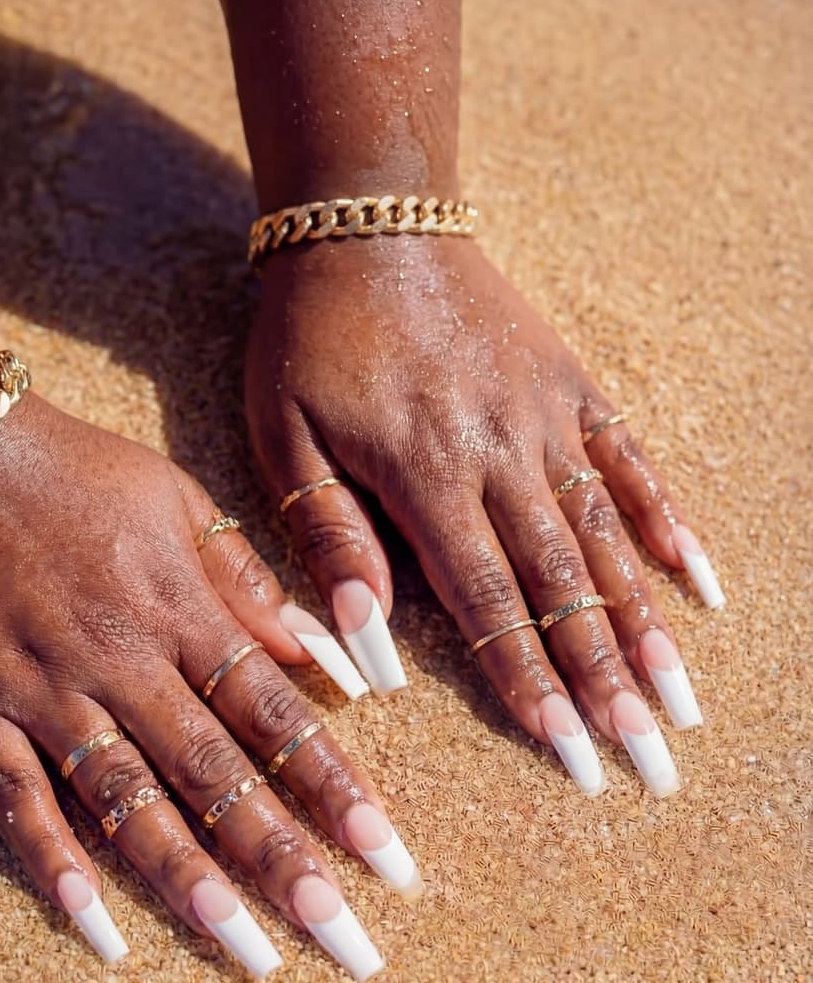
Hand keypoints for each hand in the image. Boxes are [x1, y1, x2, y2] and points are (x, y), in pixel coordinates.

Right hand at [0, 394, 419, 978]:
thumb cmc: (69, 467)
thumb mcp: (177, 499)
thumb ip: (247, 579)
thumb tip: (318, 653)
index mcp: (180, 608)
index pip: (274, 714)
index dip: (334, 786)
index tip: (387, 854)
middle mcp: (122, 661)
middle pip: (216, 775)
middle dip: (284, 859)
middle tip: (343, 938)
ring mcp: (43, 690)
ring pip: (127, 803)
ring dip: (190, 882)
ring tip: (249, 955)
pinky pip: (16, 800)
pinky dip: (55, 864)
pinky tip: (99, 927)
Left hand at [245, 236, 723, 796]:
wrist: (366, 225)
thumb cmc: (310, 339)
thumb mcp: (284, 436)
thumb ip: (328, 536)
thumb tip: (365, 642)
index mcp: (426, 476)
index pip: (487, 604)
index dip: (530, 684)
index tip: (572, 755)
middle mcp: (501, 454)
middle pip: (562, 587)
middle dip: (605, 680)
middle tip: (651, 757)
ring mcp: (545, 417)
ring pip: (605, 537)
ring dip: (644, 623)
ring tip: (682, 698)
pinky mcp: (569, 385)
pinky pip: (628, 461)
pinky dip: (666, 522)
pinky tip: (699, 581)